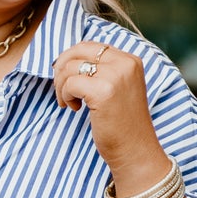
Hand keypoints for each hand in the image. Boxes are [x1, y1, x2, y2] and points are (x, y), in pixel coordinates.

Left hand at [53, 40, 170, 195]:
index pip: (92, 46)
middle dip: (62, 68)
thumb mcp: (118, 88)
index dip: (73, 59)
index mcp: (130, 60)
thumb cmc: (123, 125)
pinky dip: (65, 96)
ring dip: (62, 86)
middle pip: (79, 51)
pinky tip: (74, 108)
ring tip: (69, 103)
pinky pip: (70, 84)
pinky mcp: (103, 92)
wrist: (136, 151)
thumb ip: (103, 71)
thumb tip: (67, 60)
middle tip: (61, 88)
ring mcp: (115, 76)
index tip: (67, 77)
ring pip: (71, 67)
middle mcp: (125, 64)